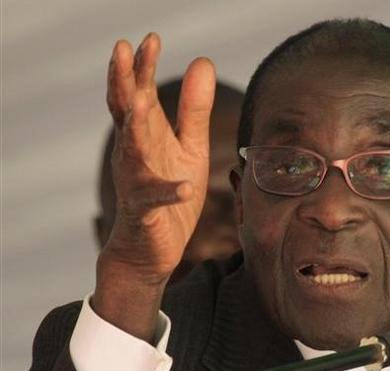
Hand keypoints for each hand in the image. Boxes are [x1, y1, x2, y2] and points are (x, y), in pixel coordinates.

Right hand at [94, 33, 215, 340]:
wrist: (151, 249)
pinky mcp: (145, 212)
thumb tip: (202, 61)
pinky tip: (184, 188)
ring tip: (141, 103)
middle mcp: (134, 154)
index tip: (151, 39)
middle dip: (126, 82)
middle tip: (124, 49)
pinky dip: (168, 193)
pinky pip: (154, 201)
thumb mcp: (189, 148)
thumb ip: (194, 110)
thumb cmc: (170, 194)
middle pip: (127, 114)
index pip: (140, 95)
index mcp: (146, 136)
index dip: (143, 68)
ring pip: (131, 152)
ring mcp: (135, 182)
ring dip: (135, 128)